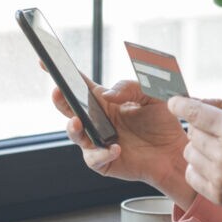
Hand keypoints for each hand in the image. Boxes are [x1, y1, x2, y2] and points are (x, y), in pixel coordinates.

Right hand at [48, 76, 195, 205]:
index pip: (78, 84)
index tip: (45, 60)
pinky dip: (102, 153)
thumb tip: (107, 95)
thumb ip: (131, 88)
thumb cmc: (163, 122)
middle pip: (69, 108)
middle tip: (58, 91)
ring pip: (75, 134)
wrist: (175, 152)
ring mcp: (97, 141)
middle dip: (60, 99)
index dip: (62, 73)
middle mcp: (96, 120)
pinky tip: (115, 148)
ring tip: (79, 121)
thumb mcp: (152, 95)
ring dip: (74, 128)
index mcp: (104, 101)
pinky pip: (94, 158)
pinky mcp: (104, 161)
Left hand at [167, 96, 221, 221]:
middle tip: (220, 132)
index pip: (195, 113)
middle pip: (191, 132)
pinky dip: (200, 168)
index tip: (174, 103)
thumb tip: (198, 100)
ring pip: (189, 153)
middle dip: (201, 128)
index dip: (180, 105)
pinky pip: (192, 175)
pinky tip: (218, 165)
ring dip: (200, 148)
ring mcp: (221, 177)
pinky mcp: (219, 195)